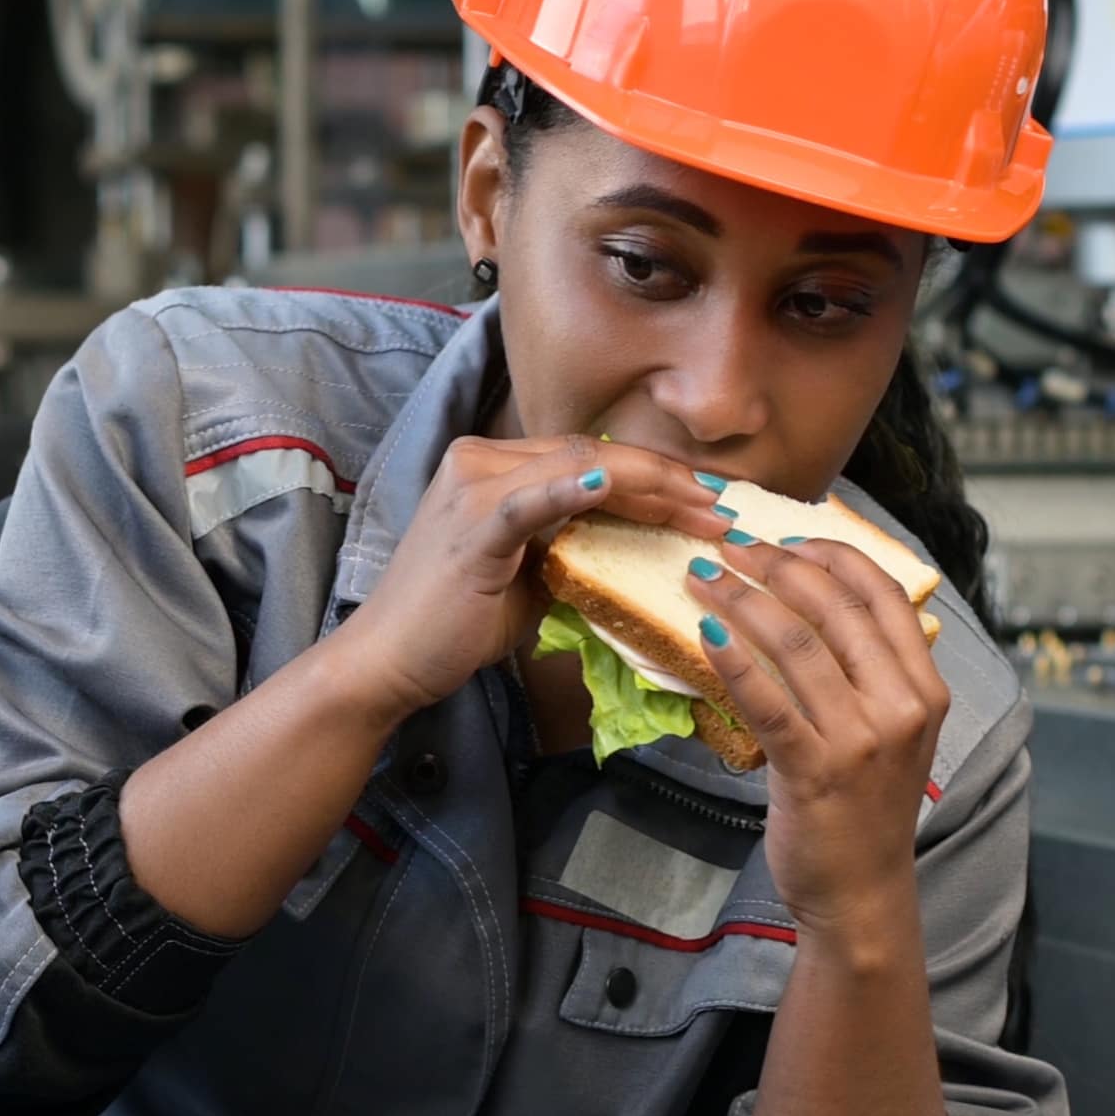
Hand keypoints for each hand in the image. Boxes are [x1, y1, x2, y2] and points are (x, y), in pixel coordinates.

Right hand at [331, 436, 727, 717]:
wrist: (388, 661)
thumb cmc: (453, 625)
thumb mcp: (527, 576)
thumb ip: (569, 545)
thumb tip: (628, 542)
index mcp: (495, 469)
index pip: (591, 458)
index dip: (655, 477)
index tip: (710, 500)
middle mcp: (481, 462)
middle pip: (593, 455)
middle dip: (667, 481)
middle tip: (726, 506)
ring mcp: (473, 488)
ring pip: (576, 468)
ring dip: (648, 488)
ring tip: (702, 509)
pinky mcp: (471, 526)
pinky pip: (529, 501)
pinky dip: (572, 491)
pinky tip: (612, 485)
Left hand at [683, 538, 947, 942]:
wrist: (862, 892)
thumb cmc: (866, 808)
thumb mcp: (892, 732)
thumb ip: (872, 674)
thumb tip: (817, 605)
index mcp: (925, 688)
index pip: (882, 594)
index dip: (831, 554)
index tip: (787, 536)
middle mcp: (900, 706)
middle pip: (835, 607)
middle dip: (776, 564)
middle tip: (730, 546)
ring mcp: (861, 740)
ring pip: (796, 643)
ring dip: (742, 599)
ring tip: (703, 578)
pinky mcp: (816, 771)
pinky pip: (768, 700)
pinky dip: (733, 658)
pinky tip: (705, 631)